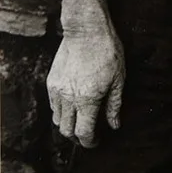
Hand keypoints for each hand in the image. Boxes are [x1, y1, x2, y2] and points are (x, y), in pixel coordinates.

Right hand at [47, 0, 124, 147]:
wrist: (86, 29)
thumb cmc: (107, 51)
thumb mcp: (118, 78)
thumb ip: (114, 104)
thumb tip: (114, 125)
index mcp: (87, 100)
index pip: (84, 133)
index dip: (90, 142)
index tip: (97, 141)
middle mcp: (68, 99)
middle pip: (67, 131)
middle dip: (78, 136)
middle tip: (89, 133)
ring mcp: (57, 91)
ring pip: (57, 120)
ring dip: (68, 124)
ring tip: (81, 119)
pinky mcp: (51, 82)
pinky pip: (53, 106)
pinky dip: (61, 111)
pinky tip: (73, 104)